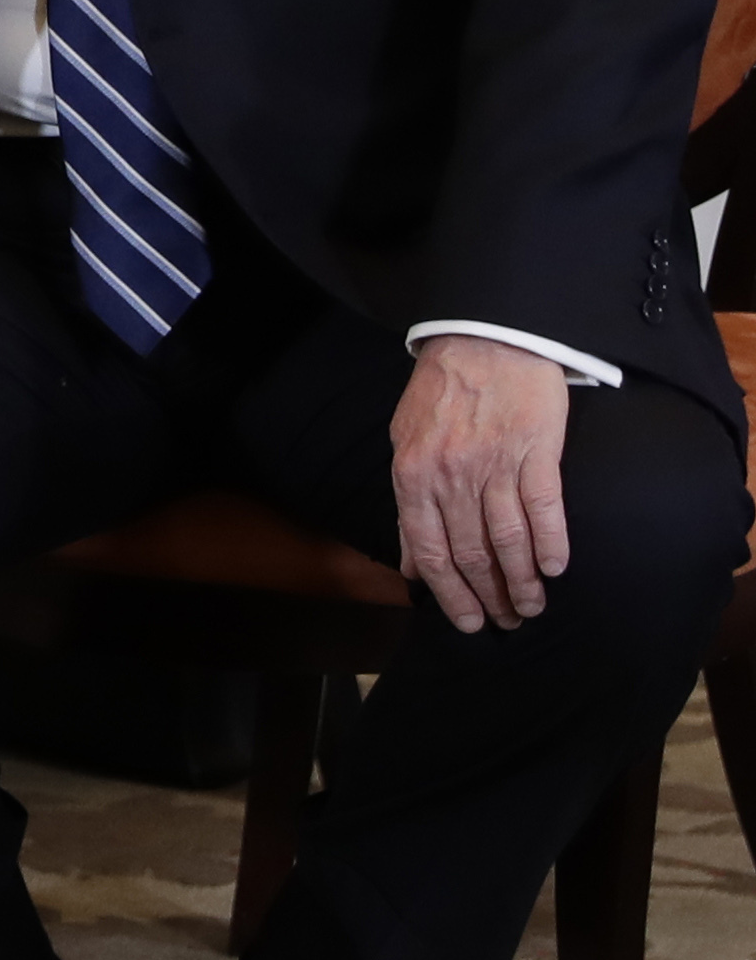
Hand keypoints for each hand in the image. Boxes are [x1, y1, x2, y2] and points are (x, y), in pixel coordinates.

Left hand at [388, 332, 571, 631]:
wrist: (483, 337)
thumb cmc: (441, 393)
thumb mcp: (405, 444)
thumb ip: (408, 505)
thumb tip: (407, 563)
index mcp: (413, 477)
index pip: (428, 552)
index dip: (449, 594)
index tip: (467, 622)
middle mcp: (451, 476)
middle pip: (470, 553)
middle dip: (488, 596)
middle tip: (508, 622)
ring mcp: (494, 464)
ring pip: (507, 538)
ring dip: (522, 580)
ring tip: (532, 606)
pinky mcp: (534, 450)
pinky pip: (543, 507)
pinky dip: (550, 542)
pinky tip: (555, 568)